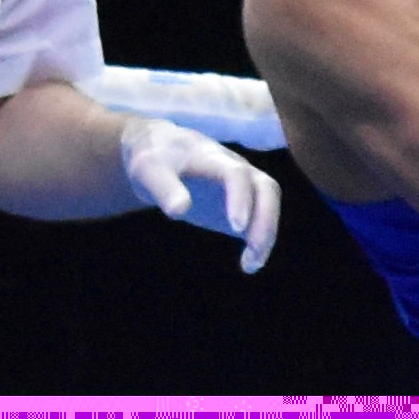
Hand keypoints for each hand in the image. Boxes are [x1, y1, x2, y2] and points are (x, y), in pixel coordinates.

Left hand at [118, 117, 282, 272]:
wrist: (161, 152)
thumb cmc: (155, 159)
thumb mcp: (149, 170)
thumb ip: (164, 188)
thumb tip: (181, 210)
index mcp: (213, 157)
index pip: (237, 174)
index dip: (240, 198)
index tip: (236, 228)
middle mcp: (236, 168)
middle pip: (267, 188)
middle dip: (266, 219)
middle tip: (254, 250)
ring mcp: (241, 186)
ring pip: (268, 205)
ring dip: (265, 235)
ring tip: (250, 265)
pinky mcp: (240, 204)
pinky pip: (258, 221)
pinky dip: (258, 243)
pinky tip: (248, 265)